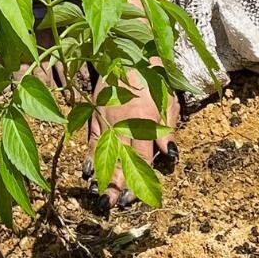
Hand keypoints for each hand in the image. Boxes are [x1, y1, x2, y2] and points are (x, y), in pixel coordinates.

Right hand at [86, 65, 178, 210]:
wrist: (126, 50)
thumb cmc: (152, 75)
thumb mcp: (168, 99)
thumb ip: (167, 127)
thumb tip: (170, 153)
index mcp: (144, 121)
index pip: (142, 158)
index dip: (139, 181)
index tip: (136, 199)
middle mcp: (122, 124)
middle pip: (120, 161)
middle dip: (116, 186)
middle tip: (113, 207)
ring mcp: (105, 120)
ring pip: (103, 154)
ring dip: (102, 177)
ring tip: (98, 197)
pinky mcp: (93, 114)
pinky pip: (91, 139)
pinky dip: (90, 156)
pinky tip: (88, 172)